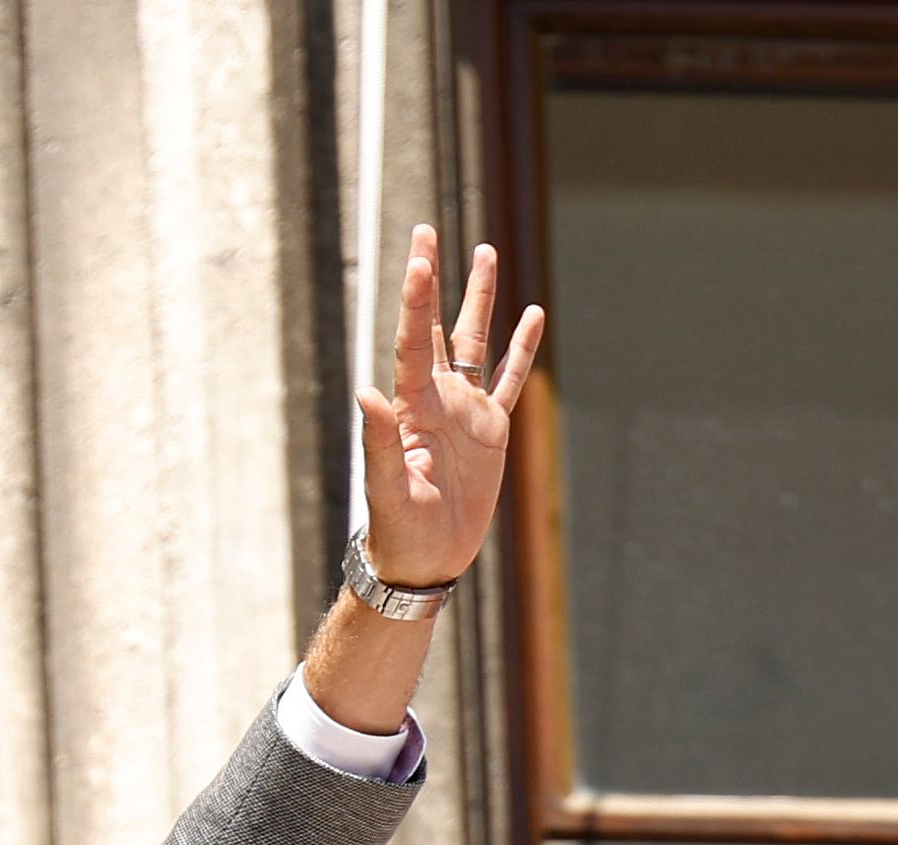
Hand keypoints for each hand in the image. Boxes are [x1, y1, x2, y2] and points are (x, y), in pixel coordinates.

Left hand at [355, 226, 543, 588]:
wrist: (422, 560)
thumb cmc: (399, 533)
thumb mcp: (388, 492)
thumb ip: (376, 444)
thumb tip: (366, 394)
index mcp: (410, 408)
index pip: (414, 341)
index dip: (417, 299)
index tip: (420, 257)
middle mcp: (435, 399)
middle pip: (435, 326)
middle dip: (432, 280)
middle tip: (426, 231)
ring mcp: (463, 410)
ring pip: (473, 341)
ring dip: (478, 299)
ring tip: (483, 251)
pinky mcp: (489, 430)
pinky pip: (508, 380)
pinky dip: (520, 349)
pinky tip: (531, 316)